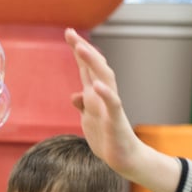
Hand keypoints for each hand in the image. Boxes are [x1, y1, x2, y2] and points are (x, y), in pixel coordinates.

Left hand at [65, 28, 181, 191]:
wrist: (124, 158)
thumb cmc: (107, 137)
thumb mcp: (89, 119)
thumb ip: (83, 105)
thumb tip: (75, 95)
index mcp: (95, 95)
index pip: (86, 68)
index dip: (78, 50)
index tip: (68, 32)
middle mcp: (103, 95)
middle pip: (95, 67)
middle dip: (83, 50)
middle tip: (70, 33)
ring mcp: (110, 106)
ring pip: (104, 79)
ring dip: (93, 63)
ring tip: (80, 48)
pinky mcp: (116, 121)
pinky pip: (112, 104)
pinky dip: (105, 94)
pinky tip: (97, 86)